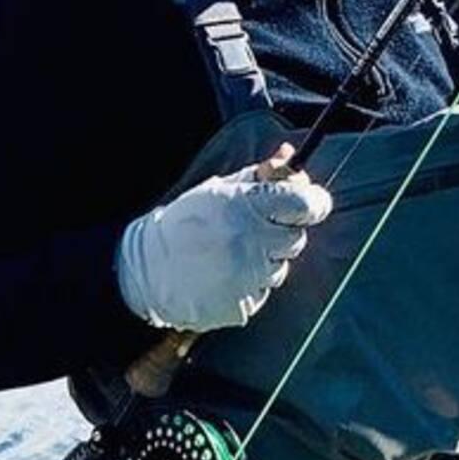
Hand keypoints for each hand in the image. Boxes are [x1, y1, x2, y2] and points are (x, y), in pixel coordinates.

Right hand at [113, 152, 332, 332]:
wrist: (147, 270)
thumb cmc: (183, 223)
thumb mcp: (218, 189)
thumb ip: (259, 174)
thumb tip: (289, 154)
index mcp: (247, 208)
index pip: (307, 205)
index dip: (312, 202)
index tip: (306, 203)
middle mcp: (253, 243)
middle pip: (296, 238)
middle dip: (280, 232)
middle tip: (251, 229)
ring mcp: (249, 277)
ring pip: (279, 268)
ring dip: (264, 260)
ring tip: (229, 254)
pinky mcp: (244, 305)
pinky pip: (261, 292)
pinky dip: (248, 284)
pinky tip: (222, 275)